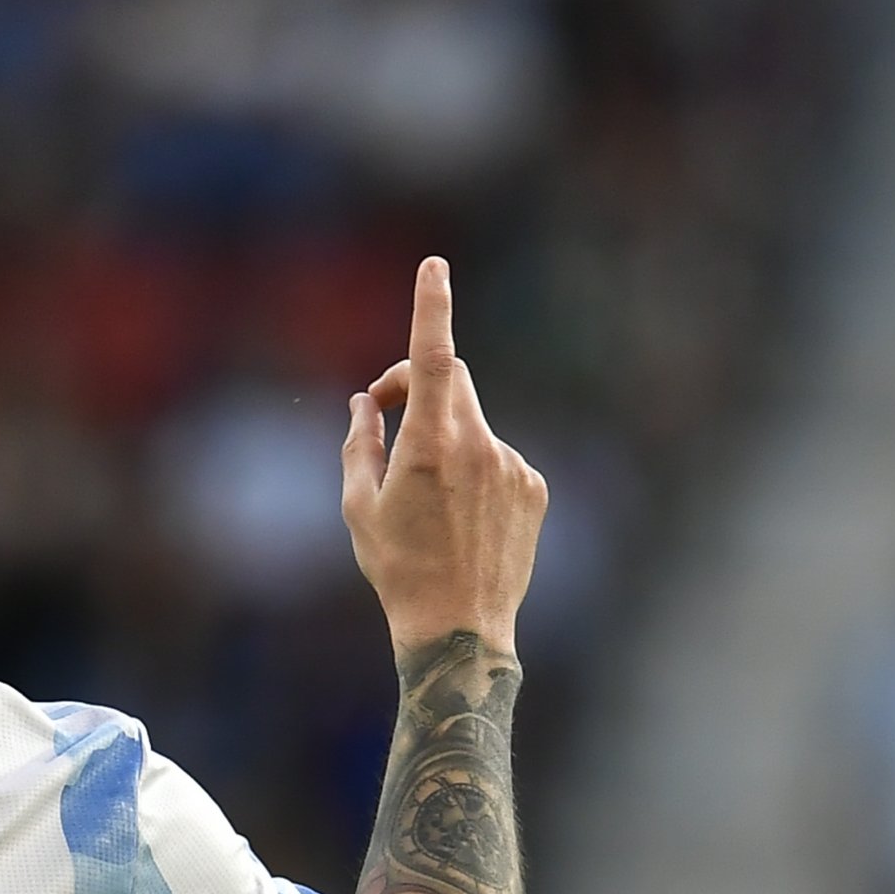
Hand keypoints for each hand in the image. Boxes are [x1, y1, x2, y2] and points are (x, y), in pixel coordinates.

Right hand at [340, 258, 547, 657]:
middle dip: (416, 384)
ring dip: (445, 436)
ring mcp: (513, 465)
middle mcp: (479, 446)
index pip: (431, 358)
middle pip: (450, 379)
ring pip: (472, 422)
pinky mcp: (535, 486)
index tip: (435, 266)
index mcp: (429, 446)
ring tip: (428, 497)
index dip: (432, 306)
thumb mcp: (359, 506)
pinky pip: (498, 456)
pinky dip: (476, 468)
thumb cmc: (398, 568)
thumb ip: (359, 442)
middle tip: (384, 413)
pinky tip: (462, 517)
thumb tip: (365, 402)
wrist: (459, 627)